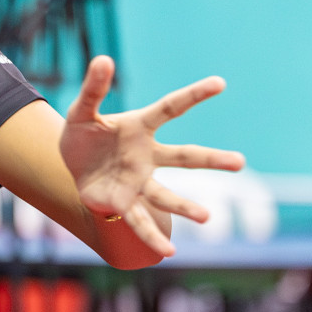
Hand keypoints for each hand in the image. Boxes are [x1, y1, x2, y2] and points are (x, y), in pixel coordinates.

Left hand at [60, 56, 244, 256]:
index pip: (171, 108)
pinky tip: (168, 252)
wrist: (70, 163)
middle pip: (184, 157)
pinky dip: (152, 236)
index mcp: (140, 127)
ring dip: (186, 207)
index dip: (194, 95)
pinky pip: (139, 221)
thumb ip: (94, 88)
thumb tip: (103, 59)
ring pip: (166, 195)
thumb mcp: (81, 109)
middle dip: (212, 160)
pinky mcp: (123, 202)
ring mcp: (138, 181)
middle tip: (241, 163)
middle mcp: (147, 156)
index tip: (220, 83)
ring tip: (207, 217)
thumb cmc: (82, 133)